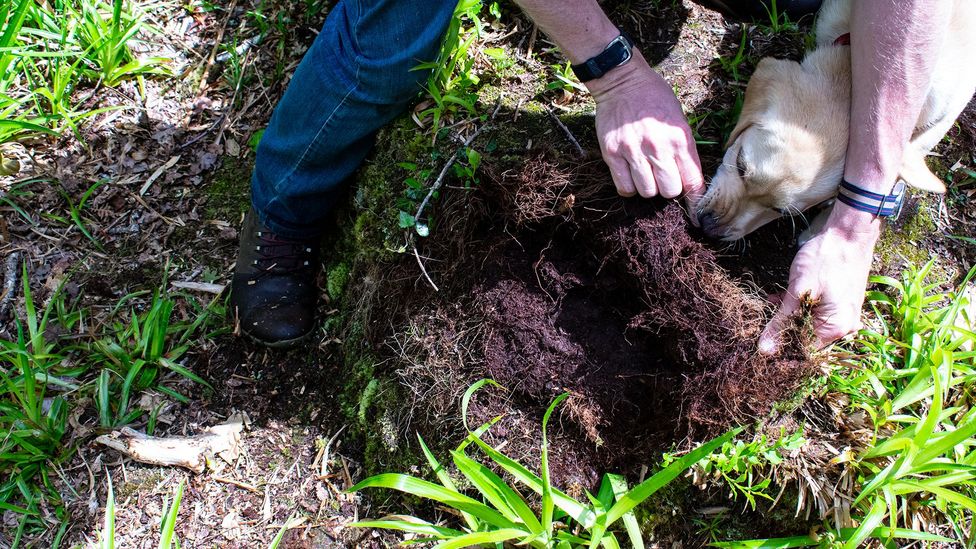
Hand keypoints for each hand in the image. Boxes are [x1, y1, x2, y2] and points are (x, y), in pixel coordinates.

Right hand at [587, 51, 704, 216]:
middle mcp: (657, 147)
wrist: (623, 81)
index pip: (692, 182)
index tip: (695, 209)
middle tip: (662, 177)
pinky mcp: (612, 153)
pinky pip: (624, 187)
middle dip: (668, 189)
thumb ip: (684, 150)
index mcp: (679, 138)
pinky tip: (631, 174)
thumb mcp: (679, 120)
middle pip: (669, 191)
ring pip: (646, 192)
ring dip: (647, 187)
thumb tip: (690, 183)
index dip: (695, 200)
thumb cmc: (655, 99)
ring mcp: (632, 150)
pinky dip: (629, 187)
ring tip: (645, 173)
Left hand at [759, 206, 881, 351]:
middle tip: (758, 326)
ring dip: (786, 318)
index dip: (781, 352)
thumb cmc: (827, 259)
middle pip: (806, 339)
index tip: (760, 347)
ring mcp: (842, 314)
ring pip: (807, 324)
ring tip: (766, 308)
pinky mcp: (837, 303)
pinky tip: (777, 299)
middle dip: (782, 332)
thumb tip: (764, 350)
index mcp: (835, 329)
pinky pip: (814, 312)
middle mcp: (843, 326)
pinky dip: (796, 307)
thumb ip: (781, 322)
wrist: (850, 233)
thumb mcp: (798, 291)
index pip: (804, 353)